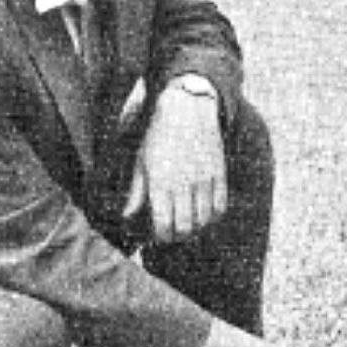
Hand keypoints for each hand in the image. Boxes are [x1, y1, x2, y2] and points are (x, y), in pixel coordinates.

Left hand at [124, 78, 225, 241]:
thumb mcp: (141, 161)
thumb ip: (136, 192)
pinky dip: (213, 216)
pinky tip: (204, 212)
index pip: (164, 226)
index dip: (162, 237)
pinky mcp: (219, 173)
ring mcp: (204, 179)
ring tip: (189, 223)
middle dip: (178, 235)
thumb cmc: (159, 136)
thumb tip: (126, 217)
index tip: (159, 235)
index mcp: (160, 181)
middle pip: (185, 228)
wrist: (188, 109)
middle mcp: (183, 182)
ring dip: (196, 227)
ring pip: (204, 220)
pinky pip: (221, 207)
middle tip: (174, 231)